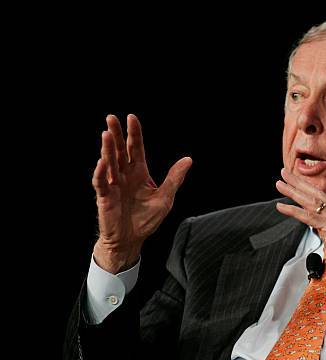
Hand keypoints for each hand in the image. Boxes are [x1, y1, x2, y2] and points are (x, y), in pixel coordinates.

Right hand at [92, 114, 191, 272]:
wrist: (132, 239)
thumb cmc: (146, 219)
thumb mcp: (165, 197)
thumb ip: (174, 178)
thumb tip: (188, 160)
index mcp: (139, 173)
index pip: (135, 149)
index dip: (134, 134)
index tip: (132, 117)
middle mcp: (125, 175)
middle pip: (119, 151)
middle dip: (116, 134)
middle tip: (112, 118)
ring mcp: (114, 185)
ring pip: (109, 163)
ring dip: (107, 149)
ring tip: (106, 133)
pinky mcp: (105, 197)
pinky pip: (101, 182)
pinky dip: (101, 172)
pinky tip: (102, 162)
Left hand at [275, 168, 325, 279]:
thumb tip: (325, 238)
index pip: (322, 200)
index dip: (308, 191)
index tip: (296, 184)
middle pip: (315, 194)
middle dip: (299, 183)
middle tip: (284, 174)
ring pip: (310, 200)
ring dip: (293, 190)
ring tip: (280, 182)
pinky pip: (308, 216)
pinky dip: (293, 210)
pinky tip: (281, 206)